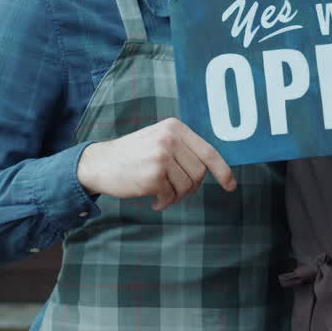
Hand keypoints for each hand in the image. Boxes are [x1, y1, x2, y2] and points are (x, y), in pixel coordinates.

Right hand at [76, 117, 235, 209]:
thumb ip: (183, 148)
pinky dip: (164, 202)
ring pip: (186, 187)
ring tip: (161, 193)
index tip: (231, 186)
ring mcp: (161, 157)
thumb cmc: (132, 154)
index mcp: (175, 128)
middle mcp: (169, 139)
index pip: (209, 152)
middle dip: (190, 187)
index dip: (223, 171)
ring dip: (175, 196)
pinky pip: (170, 196)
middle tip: (174, 190)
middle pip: (199, 173)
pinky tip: (152, 200)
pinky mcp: (152, 176)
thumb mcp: (159, 139)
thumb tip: (213, 169)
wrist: (99, 162)